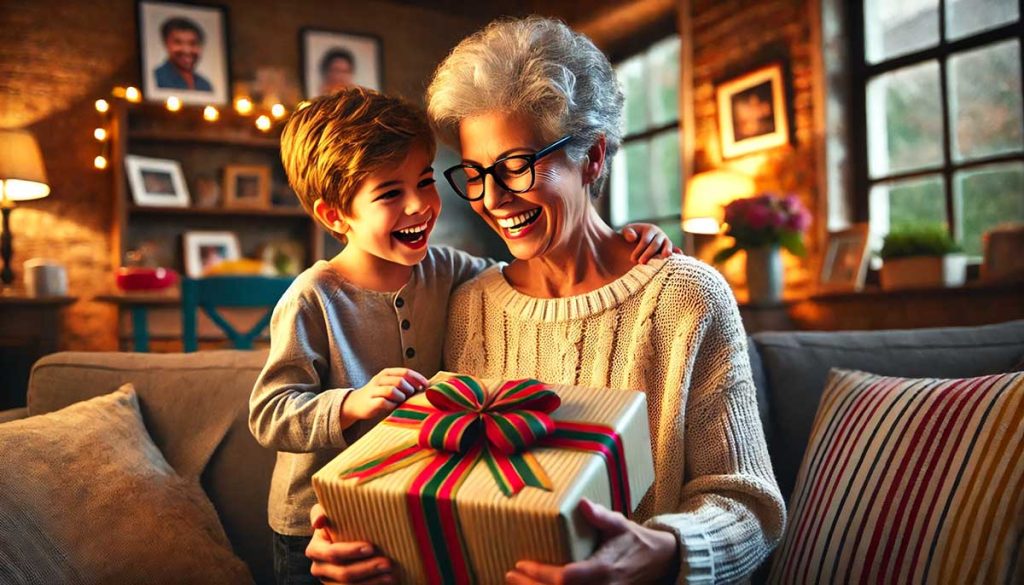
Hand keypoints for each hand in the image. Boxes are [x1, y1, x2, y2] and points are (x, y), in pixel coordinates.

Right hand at [307, 503, 394, 583]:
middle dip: (367, 568)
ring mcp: (329, 581)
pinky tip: (387, 581)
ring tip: (390, 575)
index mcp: (315, 549)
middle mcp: (319, 567)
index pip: (333, 553)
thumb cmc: (340, 520)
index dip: (351, 551)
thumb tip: (318, 522)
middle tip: (387, 563)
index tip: (371, 547)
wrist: (347, 535)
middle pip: (344, 573)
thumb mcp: (329, 511)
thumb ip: (321, 512)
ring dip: (373, 581)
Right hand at [341, 368, 427, 427]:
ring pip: (392, 390)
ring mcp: (373, 390)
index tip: (425, 386)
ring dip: (401, 397)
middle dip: (410, 389)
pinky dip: (392, 406)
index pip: (405, 372)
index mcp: (386, 373)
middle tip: (411, 395)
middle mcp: (379, 379)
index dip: (417, 379)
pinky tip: (392, 407)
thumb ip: (404, 383)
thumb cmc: (379, 395)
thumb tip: (425, 386)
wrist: (356, 404)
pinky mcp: (370, 403)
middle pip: (400, 381)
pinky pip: (384, 402)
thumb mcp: (390, 385)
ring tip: (400, 401)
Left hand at [505, 498, 678, 584]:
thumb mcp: (620, 525)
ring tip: (516, 581)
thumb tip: (582, 503)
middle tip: (510, 573)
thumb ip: (600, 517)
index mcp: (603, 570)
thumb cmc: (635, 541)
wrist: (659, 562)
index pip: (565, 578)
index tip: (522, 563)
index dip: (541, 574)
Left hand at [621, 224, 681, 263]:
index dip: (639, 250)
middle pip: (656, 244)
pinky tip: (679, 255)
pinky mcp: (670, 249)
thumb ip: (628, 233)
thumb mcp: (627, 231)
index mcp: (650, 229)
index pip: (645, 240)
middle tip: (641, 263)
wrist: (639, 239)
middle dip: (648, 254)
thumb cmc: (631, 236)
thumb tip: (632, 238)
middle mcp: (660, 234)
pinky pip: (675, 250)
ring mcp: (667, 242)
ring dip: (666, 251)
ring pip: (667, 246)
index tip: (632, 259)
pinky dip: (677, 252)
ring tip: (664, 257)